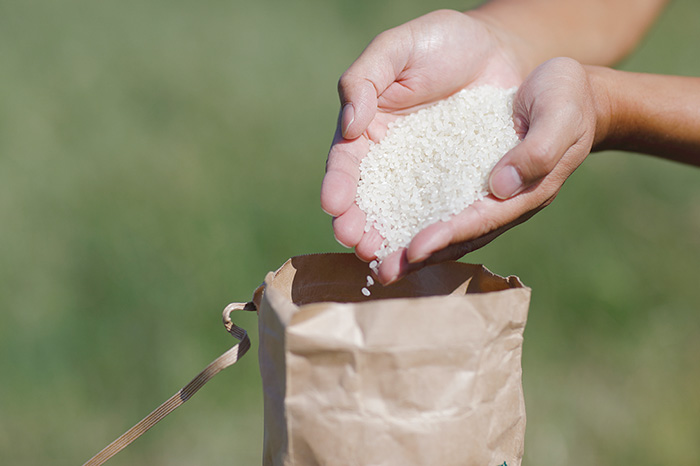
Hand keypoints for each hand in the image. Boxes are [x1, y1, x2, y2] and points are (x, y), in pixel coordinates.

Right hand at [321, 9, 524, 281]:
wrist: (500, 51)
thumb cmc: (442, 42)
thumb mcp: (396, 48)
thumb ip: (363, 79)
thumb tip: (349, 126)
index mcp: (368, 129)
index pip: (345, 163)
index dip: (338, 185)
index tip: (335, 206)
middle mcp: (391, 160)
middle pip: (368, 198)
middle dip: (359, 224)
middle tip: (357, 244)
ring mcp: (423, 177)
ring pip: (401, 213)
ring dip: (389, 239)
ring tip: (380, 259)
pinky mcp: (456, 186)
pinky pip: (441, 212)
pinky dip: (430, 233)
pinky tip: (421, 253)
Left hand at [399, 57, 603, 280]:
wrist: (558, 86)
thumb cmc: (566, 98)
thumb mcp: (561, 114)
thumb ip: (538, 150)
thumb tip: (499, 187)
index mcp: (524, 192)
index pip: (481, 220)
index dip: (448, 236)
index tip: (414, 250)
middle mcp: (495, 200)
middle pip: (453, 234)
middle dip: (417, 254)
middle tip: (381, 271)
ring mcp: (477, 191)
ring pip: (437, 221)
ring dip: (403, 239)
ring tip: (368, 255)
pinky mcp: (460, 175)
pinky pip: (430, 196)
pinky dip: (404, 209)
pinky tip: (377, 216)